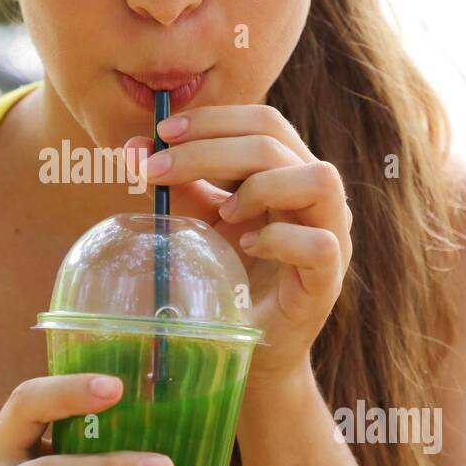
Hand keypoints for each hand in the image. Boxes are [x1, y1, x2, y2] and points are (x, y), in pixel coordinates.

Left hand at [126, 104, 352, 380]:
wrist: (253, 345)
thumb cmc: (233, 276)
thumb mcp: (203, 222)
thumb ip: (180, 184)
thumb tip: (133, 149)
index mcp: (290, 172)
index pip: (263, 122)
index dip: (213, 120)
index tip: (161, 132)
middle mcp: (318, 196)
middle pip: (276, 143)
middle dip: (209, 150)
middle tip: (157, 168)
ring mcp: (332, 234)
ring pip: (319, 179)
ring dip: (261, 186)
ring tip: (224, 212)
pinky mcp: (329, 278)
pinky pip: (318, 244)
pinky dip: (278, 240)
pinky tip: (247, 246)